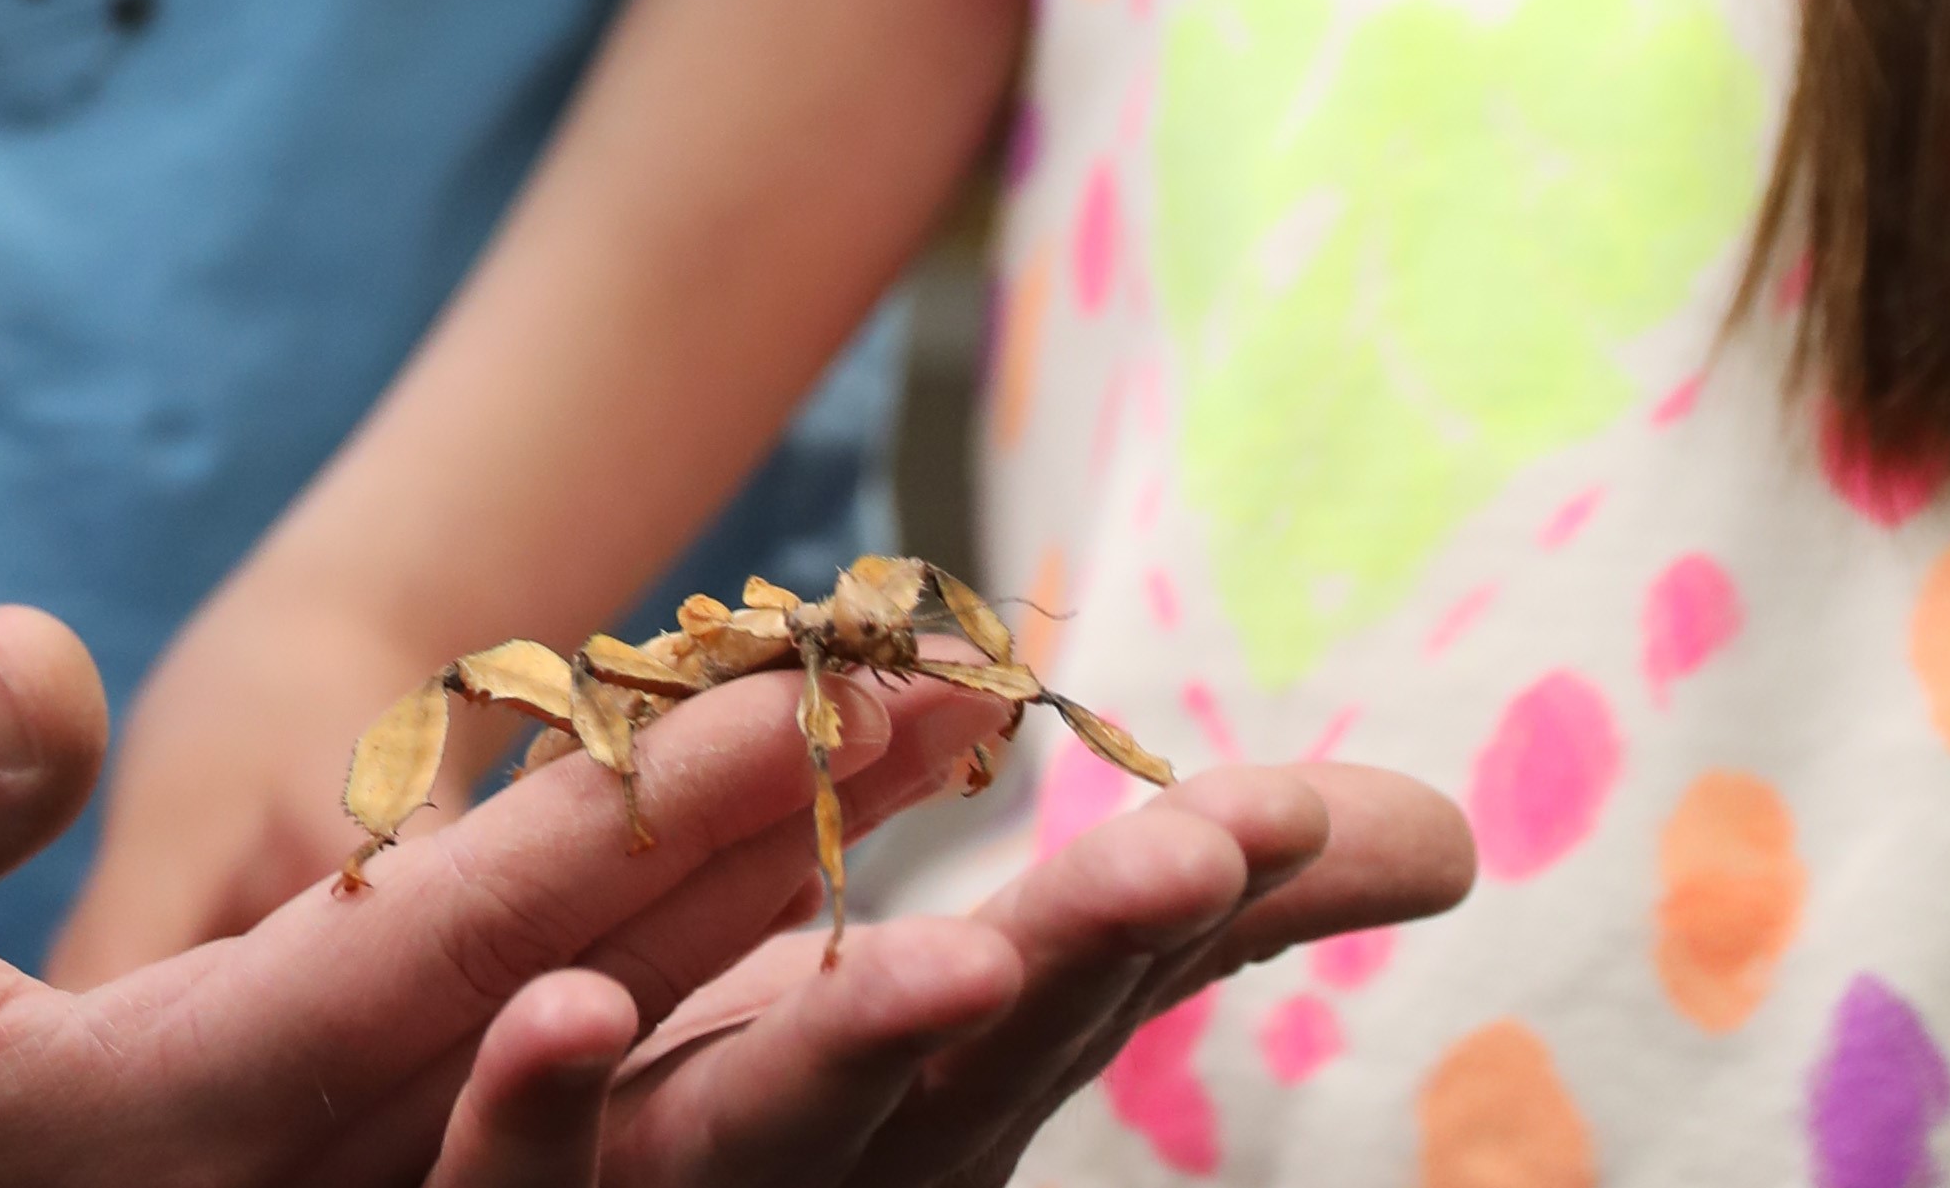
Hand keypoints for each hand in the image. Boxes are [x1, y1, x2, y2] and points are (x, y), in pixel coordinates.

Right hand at [0, 602, 1021, 1187]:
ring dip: (775, 927)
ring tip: (930, 776)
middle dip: (789, 855)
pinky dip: (675, 1010)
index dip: (640, 819)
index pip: (459, 953)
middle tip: (969, 698)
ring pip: (596, 1078)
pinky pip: (529, 1118)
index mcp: (163, 1136)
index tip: (813, 693)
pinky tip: (772, 916)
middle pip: (591, 1016)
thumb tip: (39, 655)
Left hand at [498, 761, 1475, 1187]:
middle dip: (1079, 952)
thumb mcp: (961, 1008)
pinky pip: (511, 1184)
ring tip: (963, 952)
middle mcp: (828, 1166)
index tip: (1289, 799)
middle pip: (955, 1053)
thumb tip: (1439, 838)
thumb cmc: (779, 1142)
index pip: (1066, 976)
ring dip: (853, 1047)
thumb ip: (1147, 922)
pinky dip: (540, 1111)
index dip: (1174, 891)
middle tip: (1190, 848)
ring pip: (757, 1133)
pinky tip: (561, 1012)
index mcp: (922, 1096)